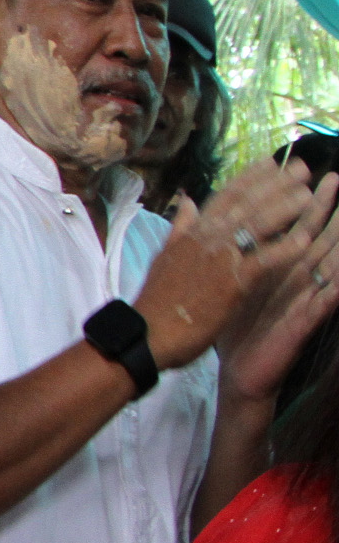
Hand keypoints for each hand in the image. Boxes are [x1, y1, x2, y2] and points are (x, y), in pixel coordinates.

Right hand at [137, 159, 334, 367]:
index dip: (251, 176)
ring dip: (285, 207)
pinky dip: (284, 249)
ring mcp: (220, 259)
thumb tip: (188, 202)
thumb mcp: (164, 256)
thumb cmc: (156, 301)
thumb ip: (181, 228)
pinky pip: (264, 260)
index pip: (226, 195)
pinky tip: (305, 238)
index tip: (273, 161)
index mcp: (192, 232)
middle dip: (277, 183)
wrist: (148, 333)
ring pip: (257, 225)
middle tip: (303, 169)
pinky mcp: (233, 283)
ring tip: (310, 194)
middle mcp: (207, 239)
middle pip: (247, 203)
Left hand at [214, 179, 338, 402]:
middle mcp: (294, 279)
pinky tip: (338, 280)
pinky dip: (333, 290)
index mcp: (276, 267)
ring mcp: (303, 299)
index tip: (298, 170)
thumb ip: (229, 252)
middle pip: (312, 237)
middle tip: (333, 178)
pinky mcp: (304, 324)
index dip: (292, 199)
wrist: (239, 372)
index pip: (287, 226)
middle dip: (323, 209)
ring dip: (338, 242)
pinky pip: (323, 304)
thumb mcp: (229, 285)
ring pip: (326, 265)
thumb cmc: (238, 329)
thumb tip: (216, 220)